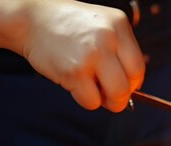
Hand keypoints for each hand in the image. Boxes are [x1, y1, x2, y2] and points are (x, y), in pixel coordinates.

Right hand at [18, 0, 144, 111]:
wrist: (31, 19)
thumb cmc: (67, 27)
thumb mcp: (101, 26)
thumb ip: (118, 50)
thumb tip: (131, 89)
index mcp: (119, 24)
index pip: (138, 66)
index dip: (132, 83)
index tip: (123, 86)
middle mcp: (108, 37)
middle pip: (130, 84)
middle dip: (120, 97)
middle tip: (108, 96)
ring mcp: (92, 54)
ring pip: (116, 95)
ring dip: (105, 101)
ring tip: (91, 89)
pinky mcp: (75, 71)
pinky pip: (91, 101)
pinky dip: (85, 100)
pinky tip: (75, 85)